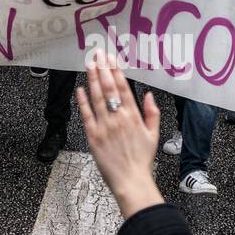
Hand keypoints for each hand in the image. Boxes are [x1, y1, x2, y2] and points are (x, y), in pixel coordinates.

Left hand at [76, 55, 162, 219]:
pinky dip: (82, 101)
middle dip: (103, 68)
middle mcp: (118, 118)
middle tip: (98, 53)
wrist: (131, 181)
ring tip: (89, 64)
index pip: (123, 88)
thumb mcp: (154, 135)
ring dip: (93, 79)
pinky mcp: (93, 136)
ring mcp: (104, 126)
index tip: (111, 58)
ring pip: (97, 97)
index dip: (116, 71)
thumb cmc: (142, 161)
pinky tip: (80, 89)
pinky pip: (86, 114)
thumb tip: (148, 95)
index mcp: (133, 116)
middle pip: (108, 88)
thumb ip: (152, 113)